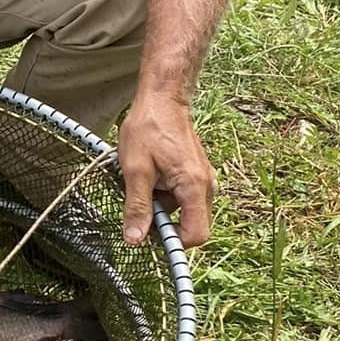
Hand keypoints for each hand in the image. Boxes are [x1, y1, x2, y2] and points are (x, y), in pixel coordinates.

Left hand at [116, 93, 216, 246]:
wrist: (162, 99)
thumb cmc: (149, 127)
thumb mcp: (135, 170)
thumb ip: (137, 207)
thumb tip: (134, 240)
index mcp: (194, 186)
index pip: (196, 234)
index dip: (172, 241)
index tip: (149, 234)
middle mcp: (205, 187)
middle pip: (190, 226)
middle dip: (163, 223)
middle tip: (140, 205)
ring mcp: (201, 181)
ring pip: (182, 213)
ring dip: (160, 207)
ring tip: (142, 183)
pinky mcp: (194, 176)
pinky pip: (180, 199)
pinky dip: (163, 195)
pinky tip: (149, 177)